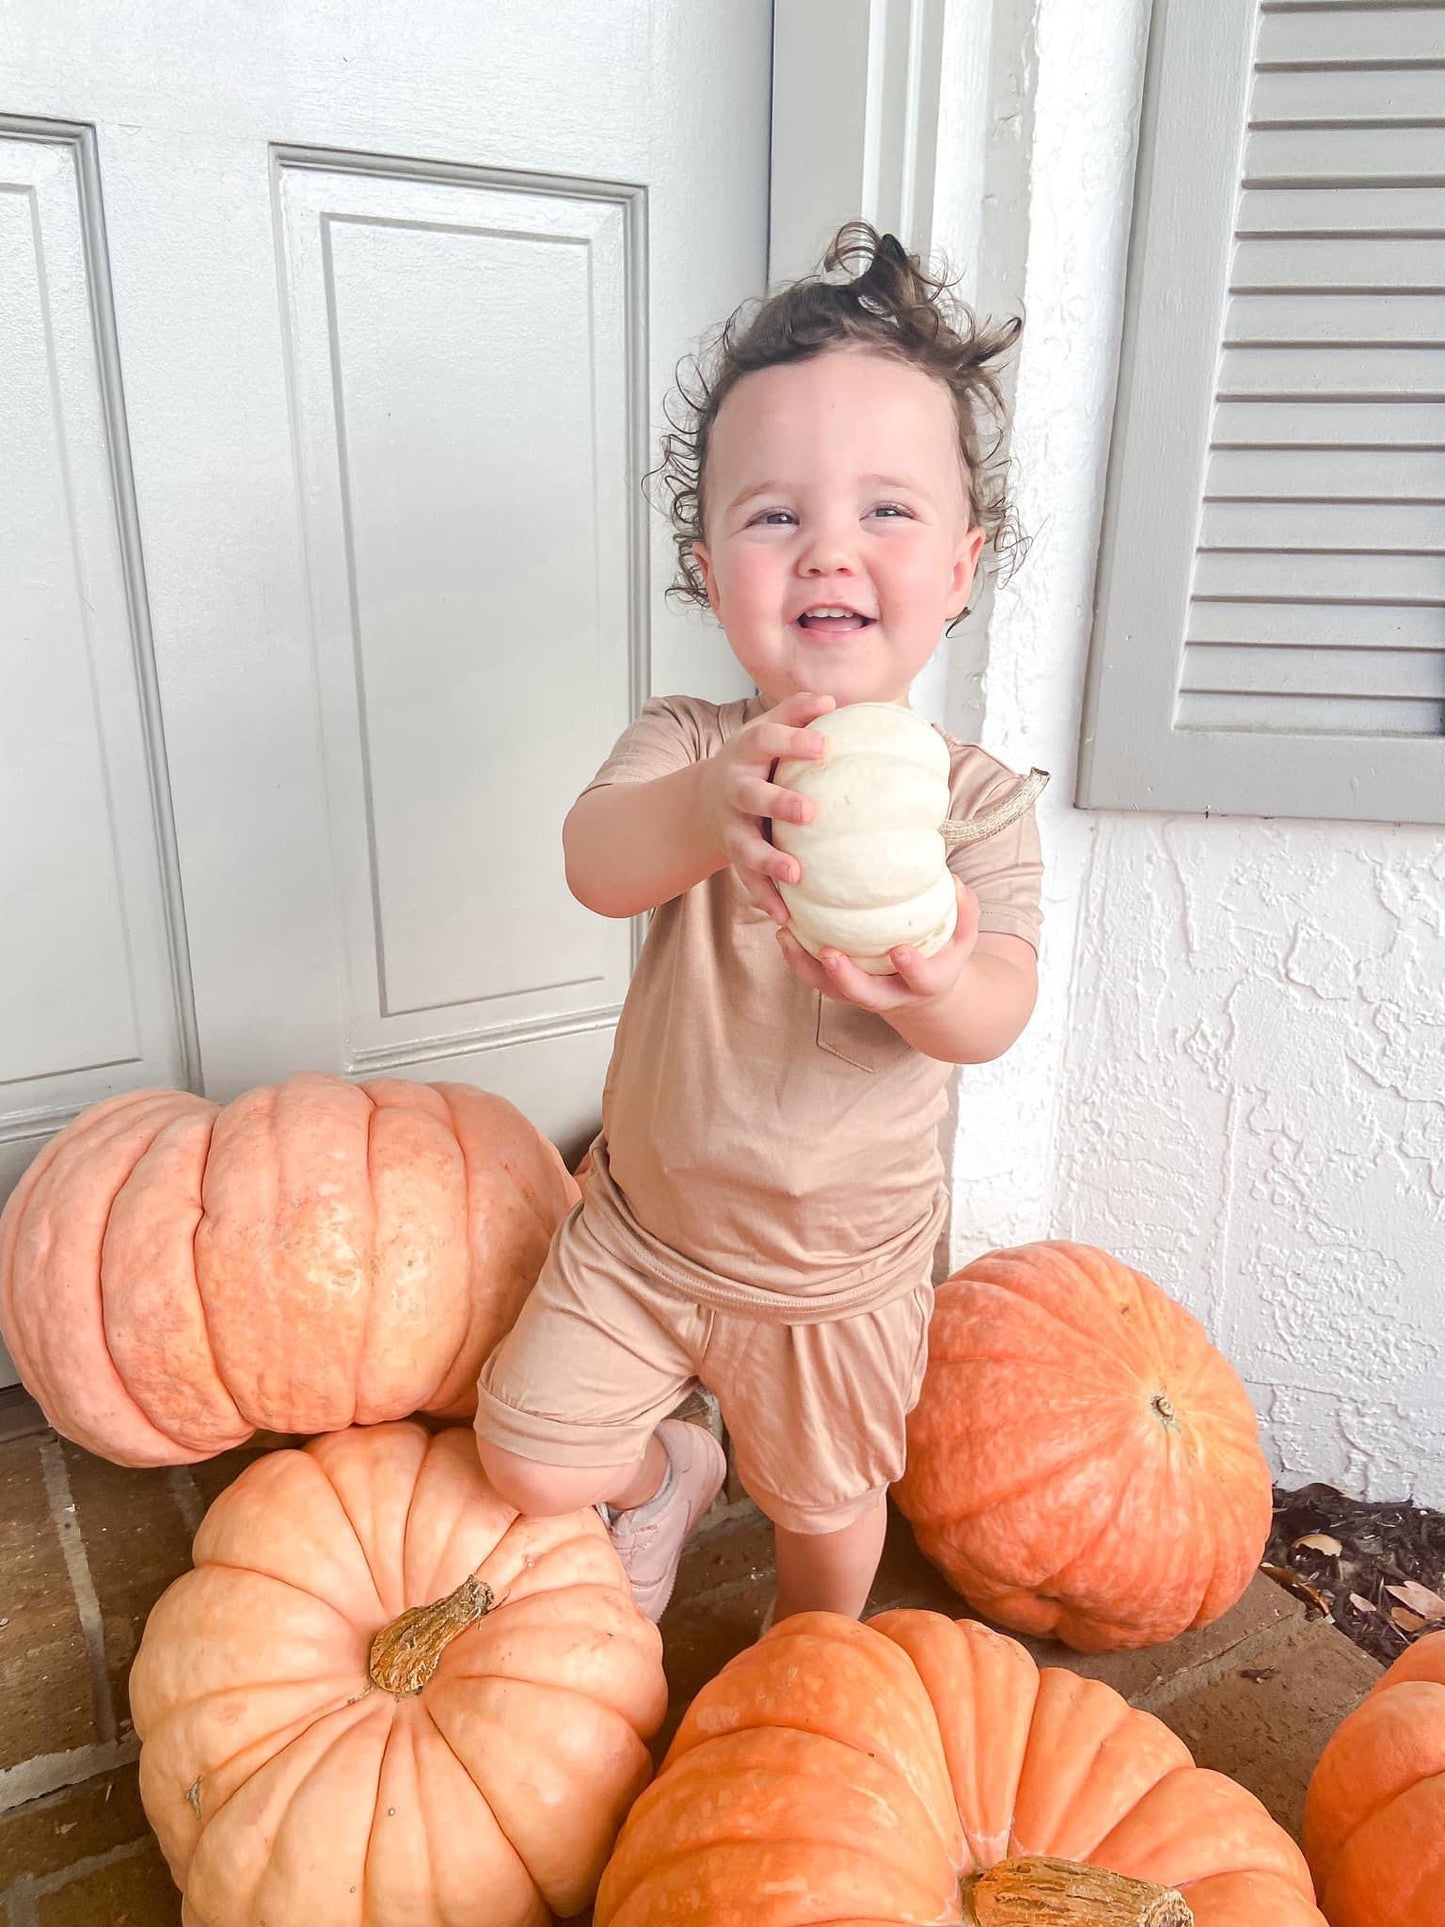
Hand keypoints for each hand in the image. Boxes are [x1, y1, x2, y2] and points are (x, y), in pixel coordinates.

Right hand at [699, 691, 835, 921]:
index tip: (824, 745)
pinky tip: (786, 917)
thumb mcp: (768, 730)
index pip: (766, 739)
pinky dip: (766, 899)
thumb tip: (834, 701)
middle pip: (752, 796)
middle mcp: (735, 789)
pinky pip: (749, 881)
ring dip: (769, 860)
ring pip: (746, 846)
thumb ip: (797, 713)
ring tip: (795, 873)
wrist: (708, 799)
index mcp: (747, 752)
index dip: (792, 741)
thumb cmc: (756, 760)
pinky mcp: (734, 857)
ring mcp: (732, 827)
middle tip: (809, 812)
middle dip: (778, 803)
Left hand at [775, 879, 981, 1011]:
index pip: (921, 981)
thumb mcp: (962, 939)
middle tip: (831, 954)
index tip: (901, 951)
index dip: (912, 969)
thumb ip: (965, 913)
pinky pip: (814, 977)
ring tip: (787, 937)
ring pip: (830, 989)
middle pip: (864, 996)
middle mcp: (889, 996)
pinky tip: (783, 931)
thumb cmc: (941, 957)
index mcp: (924, 985)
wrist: (922, 995)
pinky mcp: (840, 988)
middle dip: (846, 978)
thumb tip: (956, 883)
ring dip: (806, 967)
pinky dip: (797, 957)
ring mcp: (861, 994)